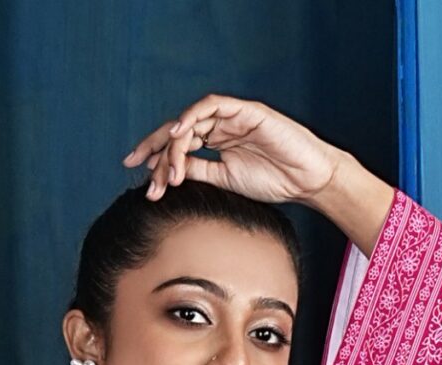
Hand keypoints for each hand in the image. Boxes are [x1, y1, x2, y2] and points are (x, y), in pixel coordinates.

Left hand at [123, 96, 341, 206]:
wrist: (306, 180)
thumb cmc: (273, 181)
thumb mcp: (226, 181)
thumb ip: (200, 171)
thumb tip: (169, 174)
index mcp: (216, 142)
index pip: (179, 144)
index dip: (156, 154)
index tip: (137, 170)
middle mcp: (221, 126)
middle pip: (179, 130)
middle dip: (154, 146)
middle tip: (135, 164)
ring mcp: (232, 117)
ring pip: (192, 119)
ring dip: (173, 141)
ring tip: (162, 165)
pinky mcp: (245, 110)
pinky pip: (213, 106)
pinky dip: (193, 116)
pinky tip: (179, 134)